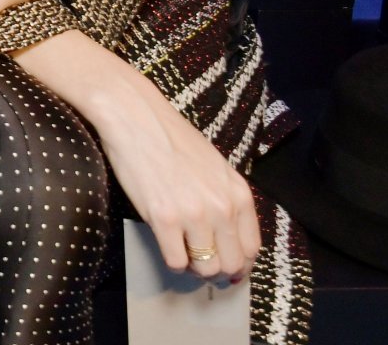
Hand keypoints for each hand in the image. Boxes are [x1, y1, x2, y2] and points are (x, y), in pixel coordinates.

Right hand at [85, 71, 259, 281]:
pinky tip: (166, 245)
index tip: (226, 266)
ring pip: (206, 268)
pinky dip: (173, 262)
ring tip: (182, 252)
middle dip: (217, 270)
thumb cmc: (172, 138)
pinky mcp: (164, 218)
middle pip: (232, 264)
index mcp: (239, 194)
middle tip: (200, 261)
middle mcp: (222, 208)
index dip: (239, 263)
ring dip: (194, 267)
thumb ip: (226, 198)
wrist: (136, 118)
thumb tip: (226, 235)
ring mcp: (194, 215)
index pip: (251, 248)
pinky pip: (176, 261)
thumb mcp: (215, 167)